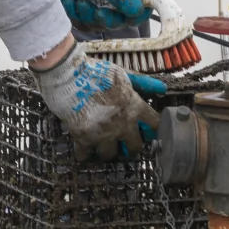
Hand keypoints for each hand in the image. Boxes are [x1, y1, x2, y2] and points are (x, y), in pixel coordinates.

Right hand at [33, 42, 164, 160]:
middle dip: (130, 147)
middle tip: (123, 144)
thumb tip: (161, 88)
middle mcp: (122, 123)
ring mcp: (103, 133)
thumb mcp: (121, 74)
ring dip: (106, 151)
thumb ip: (142, 83)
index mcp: (134, 106)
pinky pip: (85, 155)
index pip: (155, 126)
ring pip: (110, 155)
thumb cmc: (94, 72)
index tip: (145, 132)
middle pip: (135, 148)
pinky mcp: (83, 137)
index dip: (151, 131)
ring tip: (102, 145)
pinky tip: (83, 146)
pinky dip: (84, 152)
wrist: (67, 74)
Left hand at [44, 0, 149, 30]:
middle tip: (98, 12)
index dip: (141, 12)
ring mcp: (102, 8)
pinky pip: (86, 26)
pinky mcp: (86, 17)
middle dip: (110, 19)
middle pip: (124, 21)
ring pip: (104, 25)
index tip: (131, 14)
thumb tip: (139, 10)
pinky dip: (77, 15)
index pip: (145, 5)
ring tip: (78, 0)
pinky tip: (70, 1)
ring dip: (89, 14)